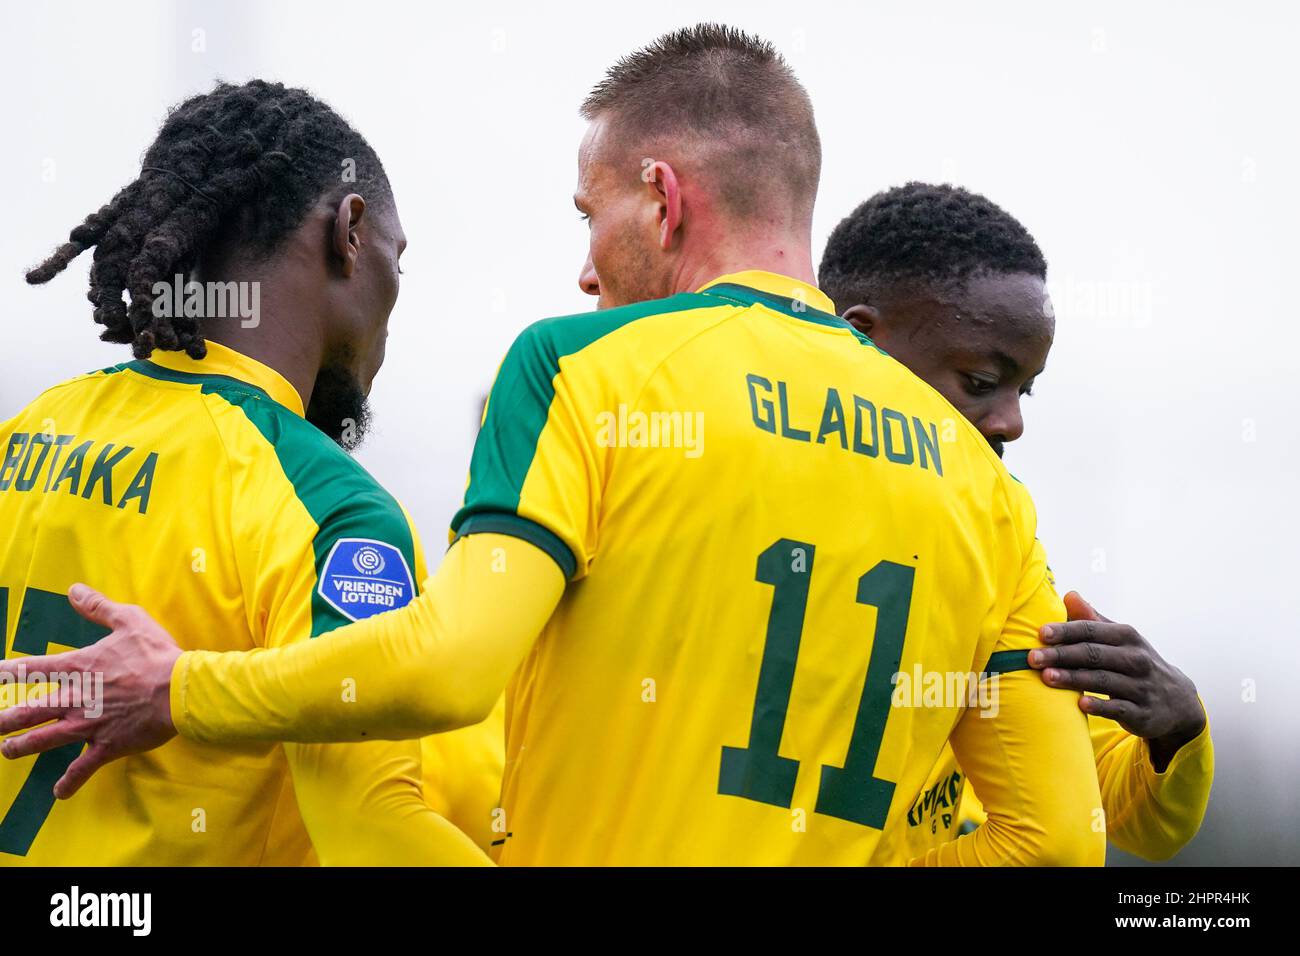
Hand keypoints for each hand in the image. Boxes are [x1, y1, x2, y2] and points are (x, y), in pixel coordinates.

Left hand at [0, 583, 180, 797]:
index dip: (8, 672)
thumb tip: (74, 589)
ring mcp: (88, 725)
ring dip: (22, 747)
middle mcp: (76, 698)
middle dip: (4, 719)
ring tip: (6, 751)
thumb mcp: (129, 620)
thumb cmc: (156, 653)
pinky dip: (70, 781)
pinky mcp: (107, 745)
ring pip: (44, 740)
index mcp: (80, 667)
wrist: (179, 689)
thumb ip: (98, 607)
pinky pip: (83, 767)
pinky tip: (59, 793)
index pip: (34, 669)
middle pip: (29, 711)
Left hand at [1029, 591, 1205, 771]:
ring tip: (1046, 677)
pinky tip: (1080, 704)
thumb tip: (1068, 595)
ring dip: (1074, 679)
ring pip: (1103, 681)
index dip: (1066, 631)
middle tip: (1032, 657)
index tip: (1041, 633)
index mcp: (1127, 636)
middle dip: (1062, 654)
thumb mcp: (1120, 639)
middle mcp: (1135, 659)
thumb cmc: (1135, 663)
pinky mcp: (1142, 713)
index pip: (1091, 630)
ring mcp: (1140, 687)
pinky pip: (1118, 709)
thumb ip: (1093, 619)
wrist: (1177, 702)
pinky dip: (1101, 706)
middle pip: (1093, 654)